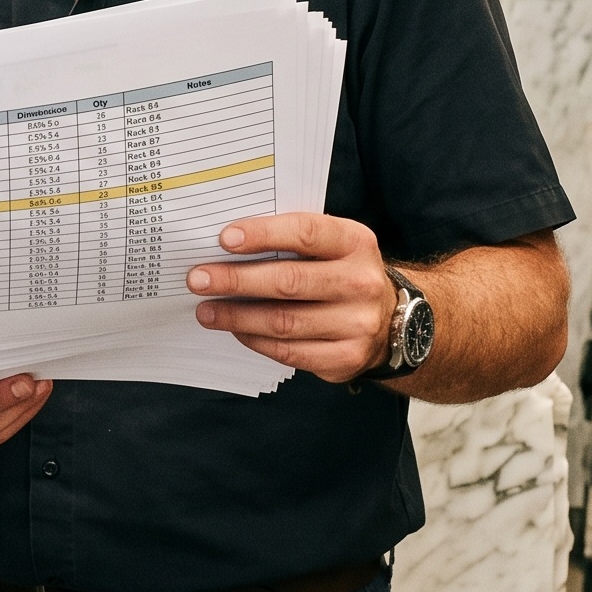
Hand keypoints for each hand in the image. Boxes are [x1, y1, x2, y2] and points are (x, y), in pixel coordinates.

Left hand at [187, 213, 396, 384]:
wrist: (392, 319)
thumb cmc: (342, 272)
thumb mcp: (333, 244)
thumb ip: (292, 239)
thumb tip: (227, 243)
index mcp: (356, 242)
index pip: (306, 233)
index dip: (263, 235)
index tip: (224, 239)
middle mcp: (361, 283)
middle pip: (289, 282)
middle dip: (236, 280)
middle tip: (198, 279)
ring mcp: (358, 325)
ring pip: (285, 322)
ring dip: (237, 316)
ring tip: (206, 310)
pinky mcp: (347, 358)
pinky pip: (290, 352)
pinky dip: (256, 341)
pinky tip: (235, 330)